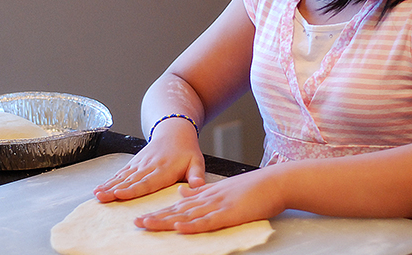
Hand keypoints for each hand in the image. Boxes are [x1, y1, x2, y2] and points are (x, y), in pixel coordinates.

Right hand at [93, 120, 204, 201]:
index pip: (147, 182)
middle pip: (130, 180)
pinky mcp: (134, 163)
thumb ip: (196, 176)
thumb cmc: (187, 151)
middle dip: (115, 189)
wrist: (175, 130)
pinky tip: (99, 188)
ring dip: (108, 185)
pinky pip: (121, 172)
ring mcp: (140, 164)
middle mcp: (149, 166)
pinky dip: (109, 180)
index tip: (120, 194)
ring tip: (97, 194)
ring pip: (122, 176)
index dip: (133, 189)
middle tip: (101, 197)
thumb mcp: (197, 162)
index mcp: (165, 169)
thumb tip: (199, 187)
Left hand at [134, 167, 285, 233]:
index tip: (143, 218)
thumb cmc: (253, 188)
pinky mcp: (230, 213)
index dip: (160, 213)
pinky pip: (208, 221)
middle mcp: (209, 199)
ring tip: (149, 225)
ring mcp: (219, 205)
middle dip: (156, 218)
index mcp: (207, 195)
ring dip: (167, 221)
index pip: (178, 207)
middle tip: (136, 224)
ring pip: (188, 215)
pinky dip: (193, 225)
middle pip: (178, 211)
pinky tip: (180, 228)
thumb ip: (201, 192)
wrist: (275, 182)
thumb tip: (182, 193)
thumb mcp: (223, 188)